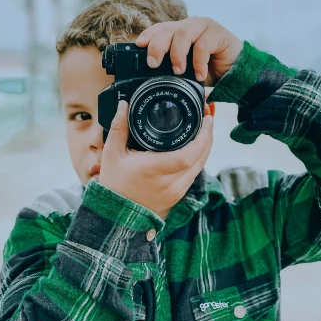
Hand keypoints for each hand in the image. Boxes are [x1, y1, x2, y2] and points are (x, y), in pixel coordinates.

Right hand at [98, 96, 214, 219]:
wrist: (117, 214)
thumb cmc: (114, 185)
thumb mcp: (112, 154)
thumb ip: (119, 127)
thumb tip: (124, 105)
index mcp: (154, 170)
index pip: (188, 155)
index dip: (202, 137)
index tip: (206, 120)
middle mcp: (170, 183)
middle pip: (200, 158)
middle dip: (208, 136)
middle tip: (208, 117)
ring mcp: (176, 191)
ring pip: (200, 166)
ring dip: (206, 146)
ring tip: (206, 128)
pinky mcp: (178, 195)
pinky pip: (194, 173)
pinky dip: (199, 158)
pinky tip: (198, 146)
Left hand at [134, 16, 242, 85]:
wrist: (235, 73)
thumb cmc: (209, 70)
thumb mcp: (186, 70)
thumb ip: (172, 67)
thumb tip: (152, 76)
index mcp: (179, 32)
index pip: (160, 28)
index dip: (148, 35)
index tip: (138, 45)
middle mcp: (190, 26)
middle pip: (168, 29)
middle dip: (158, 46)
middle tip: (153, 64)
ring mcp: (204, 27)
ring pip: (183, 33)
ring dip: (177, 54)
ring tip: (178, 71)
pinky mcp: (218, 33)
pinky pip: (203, 44)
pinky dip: (198, 62)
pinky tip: (200, 75)